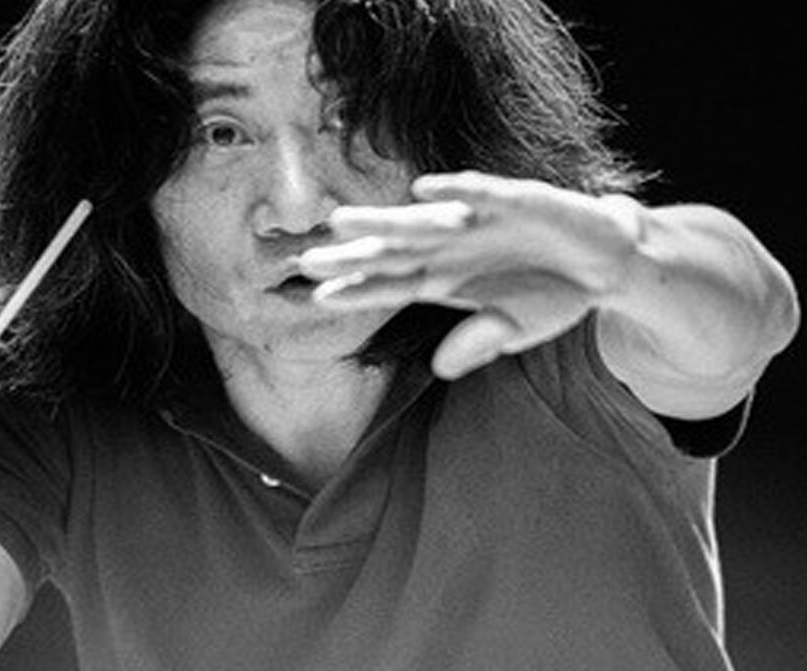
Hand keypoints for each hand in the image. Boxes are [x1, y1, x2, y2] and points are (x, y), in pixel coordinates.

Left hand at [299, 171, 643, 377]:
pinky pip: (479, 195)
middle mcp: (450, 247)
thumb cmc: (551, 294)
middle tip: (305, 259)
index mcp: (445, 278)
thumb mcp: (514, 327)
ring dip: (382, 222)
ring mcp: (477, 222)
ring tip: (342, 221)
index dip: (356, 290)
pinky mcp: (513, 201)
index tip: (317, 298)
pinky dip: (454, 193)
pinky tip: (423, 191)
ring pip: (421, 221)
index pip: (390, 286)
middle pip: (391, 252)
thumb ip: (477, 341)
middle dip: (350, 256)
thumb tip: (439, 368)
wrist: (603, 261)